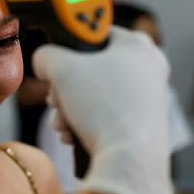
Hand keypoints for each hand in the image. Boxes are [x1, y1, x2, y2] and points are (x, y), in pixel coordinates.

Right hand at [32, 26, 172, 193]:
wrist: (130, 159)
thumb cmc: (102, 107)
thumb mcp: (61, 70)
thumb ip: (46, 56)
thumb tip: (44, 60)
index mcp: (137, 44)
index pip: (94, 34)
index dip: (69, 50)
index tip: (55, 67)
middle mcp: (149, 67)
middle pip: (92, 69)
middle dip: (65, 90)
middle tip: (55, 102)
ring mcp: (149, 96)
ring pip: (96, 95)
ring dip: (70, 110)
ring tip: (62, 126)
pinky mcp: (145, 123)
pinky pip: (108, 115)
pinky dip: (87, 124)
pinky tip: (74, 137)